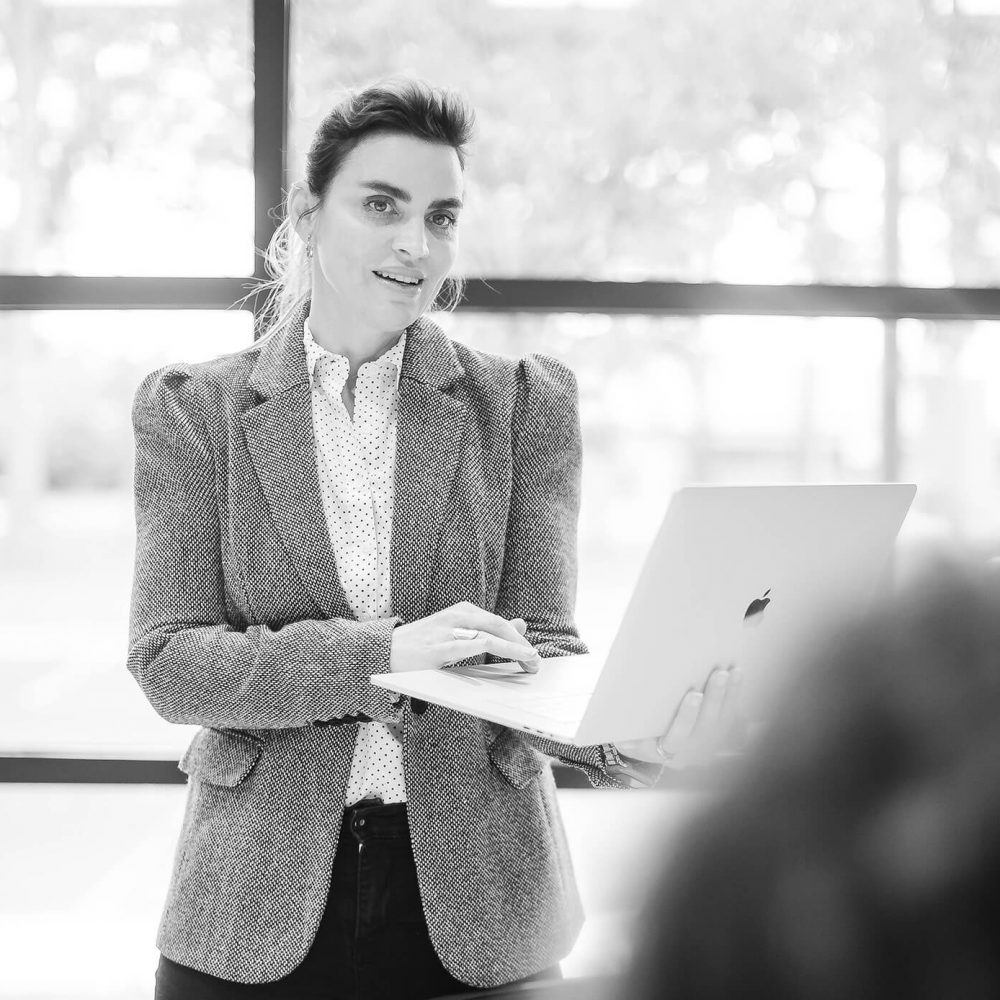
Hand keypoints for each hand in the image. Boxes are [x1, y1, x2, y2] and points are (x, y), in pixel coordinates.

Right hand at [389, 602, 540, 673]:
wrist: (383, 650)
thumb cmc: (423, 643)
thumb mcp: (456, 632)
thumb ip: (487, 628)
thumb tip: (521, 624)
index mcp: (462, 611)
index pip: (499, 622)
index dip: (519, 638)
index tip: (533, 656)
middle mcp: (456, 617)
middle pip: (498, 626)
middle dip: (521, 644)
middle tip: (536, 663)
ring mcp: (445, 632)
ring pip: (489, 635)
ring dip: (513, 650)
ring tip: (529, 664)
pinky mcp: (436, 649)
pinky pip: (468, 647)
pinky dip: (491, 651)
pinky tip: (505, 659)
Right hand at [616, 665, 743, 768]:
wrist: (651, 749)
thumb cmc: (635, 734)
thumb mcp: (626, 734)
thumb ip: (628, 727)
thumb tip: (629, 701)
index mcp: (665, 753)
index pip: (678, 737)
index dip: (688, 716)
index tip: (694, 695)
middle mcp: (690, 754)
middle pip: (706, 727)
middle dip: (715, 699)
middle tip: (719, 675)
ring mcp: (707, 748)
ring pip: (723, 723)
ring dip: (729, 696)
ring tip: (732, 672)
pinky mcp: (720, 740)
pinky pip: (732, 719)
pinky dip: (735, 698)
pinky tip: (738, 676)